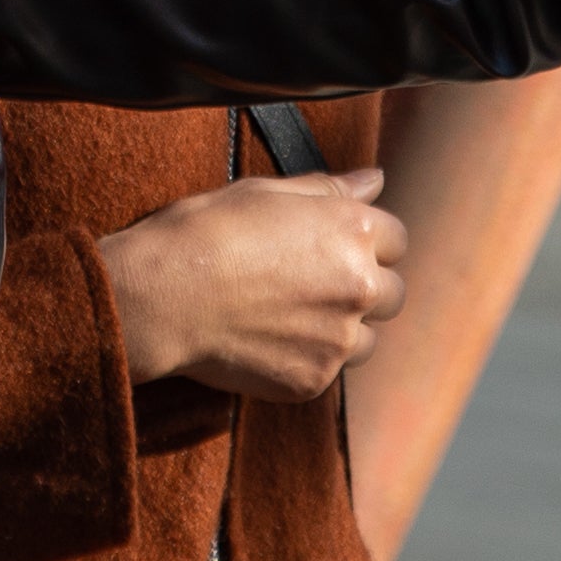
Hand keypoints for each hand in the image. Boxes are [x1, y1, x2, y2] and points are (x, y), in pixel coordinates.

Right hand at [95, 168, 410, 400]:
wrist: (165, 294)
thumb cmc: (208, 231)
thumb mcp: (266, 192)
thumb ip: (329, 189)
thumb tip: (374, 180)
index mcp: (354, 230)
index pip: (396, 239)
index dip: (366, 243)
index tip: (334, 249)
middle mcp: (360, 285)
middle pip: (393, 294)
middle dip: (364, 290)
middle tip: (313, 287)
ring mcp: (340, 339)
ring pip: (367, 341)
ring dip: (342, 331)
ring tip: (289, 319)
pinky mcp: (315, 379)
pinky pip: (328, 372)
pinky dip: (306, 360)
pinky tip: (266, 343)